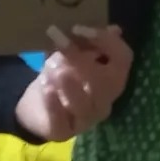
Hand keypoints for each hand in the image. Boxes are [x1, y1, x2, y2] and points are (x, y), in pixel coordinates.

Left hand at [14, 25, 131, 142]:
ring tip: (49, 66)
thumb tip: (115, 29)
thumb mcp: (73, 55)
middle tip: (58, 48)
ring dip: (66, 81)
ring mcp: (86, 120)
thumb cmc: (61, 77)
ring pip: (84, 103)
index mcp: (113, 80)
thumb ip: (89, 42)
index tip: (77, 28)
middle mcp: (105, 102)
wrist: (36, 108)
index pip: (123, 60)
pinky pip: (61, 119)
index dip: (105, 41)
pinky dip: (52, 101)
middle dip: (81, 60)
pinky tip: (45, 86)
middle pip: (105, 82)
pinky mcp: (63, 132)